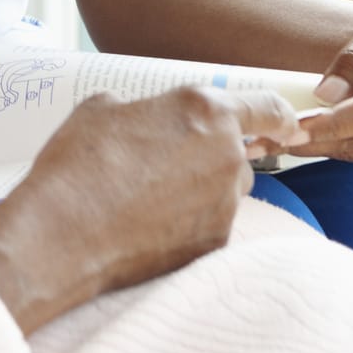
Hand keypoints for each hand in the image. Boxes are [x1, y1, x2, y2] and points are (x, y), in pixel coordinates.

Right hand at [0, 86, 301, 334]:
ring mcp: (225, 203)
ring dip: (199, 192)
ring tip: (147, 199)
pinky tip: (146, 226)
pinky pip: (209, 226)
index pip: (268, 109)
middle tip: (165, 168)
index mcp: (204, 111)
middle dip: (210, 159)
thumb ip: (144, 109)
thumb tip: (148, 120)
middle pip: (237, 155)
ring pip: (224, 192)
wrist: (63, 233)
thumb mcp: (102, 109)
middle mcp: (226, 155)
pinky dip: (186, 225)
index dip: (281, 117)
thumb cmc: (79, 163)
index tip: (289, 126)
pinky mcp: (214, 243)